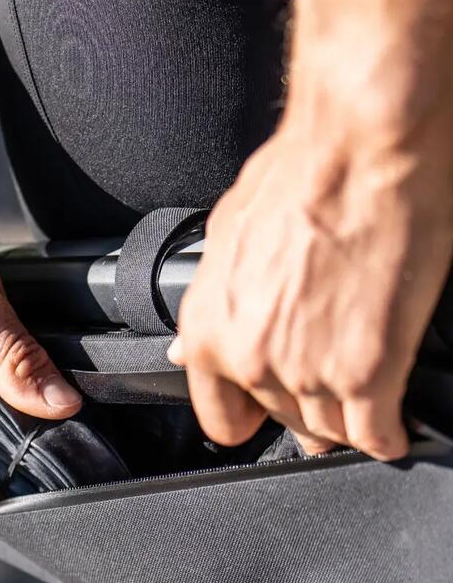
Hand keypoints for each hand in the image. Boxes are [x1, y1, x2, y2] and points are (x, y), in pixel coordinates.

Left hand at [169, 122, 452, 459]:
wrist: (360, 146)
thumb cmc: (298, 174)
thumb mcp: (224, 241)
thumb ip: (212, 305)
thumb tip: (189, 346)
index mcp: (207, 330)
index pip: (221, 417)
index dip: (250, 417)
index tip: (267, 413)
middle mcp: (249, 360)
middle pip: (281, 422)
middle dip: (304, 414)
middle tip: (327, 396)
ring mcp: (308, 372)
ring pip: (328, 432)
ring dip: (346, 424)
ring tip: (362, 408)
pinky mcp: (367, 371)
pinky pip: (375, 433)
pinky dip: (387, 436)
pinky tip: (392, 430)